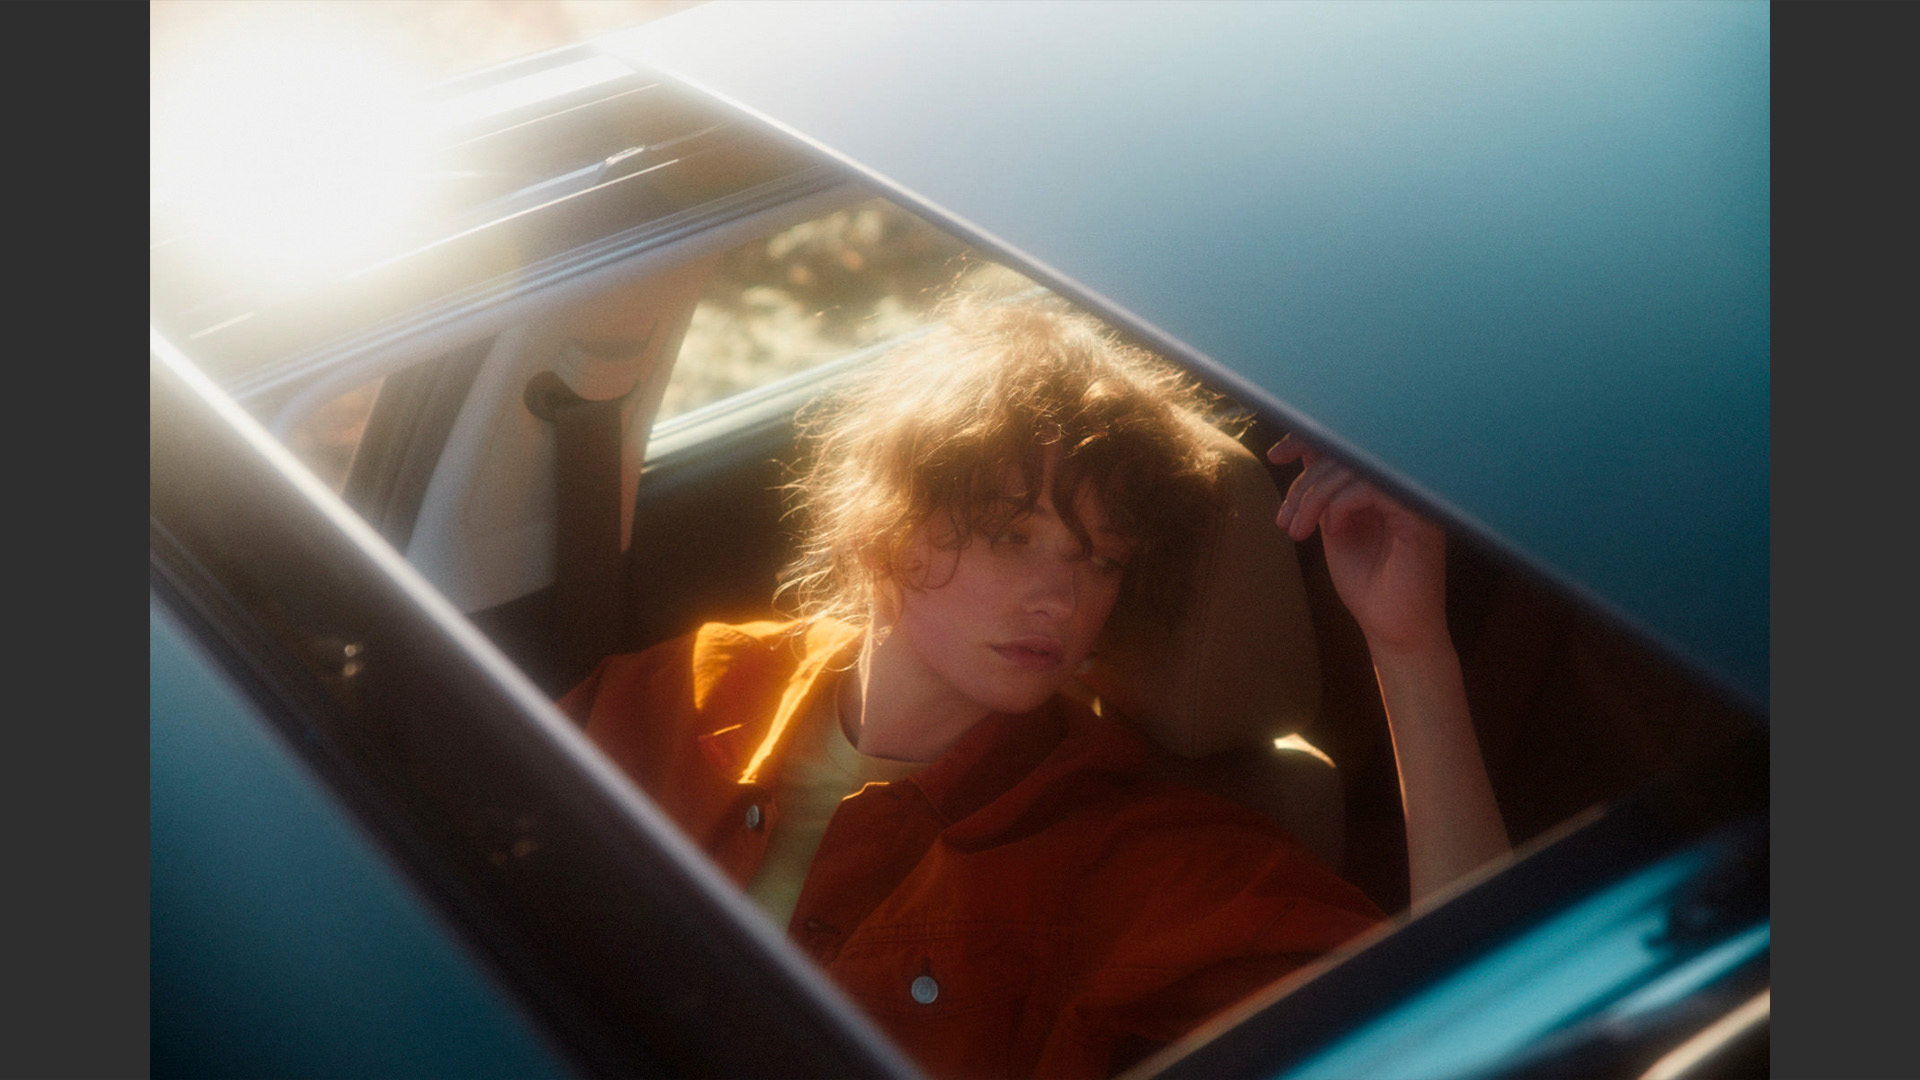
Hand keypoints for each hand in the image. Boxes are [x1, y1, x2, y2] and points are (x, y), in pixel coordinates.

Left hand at [1268, 434, 1447, 654]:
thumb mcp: (1335, 527)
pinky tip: (1332, 530)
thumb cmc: (1368, 584)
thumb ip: (1325, 491)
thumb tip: (1304, 450)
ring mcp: (1416, 498)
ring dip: (1314, 497)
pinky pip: (1371, 488)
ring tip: (1297, 530)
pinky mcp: (1420, 517)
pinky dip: (1340, 504)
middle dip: (1304, 484)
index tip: (1276, 455)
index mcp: (1388, 485)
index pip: (1350, 442)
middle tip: (1285, 520)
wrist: (1393, 630)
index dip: (1309, 439)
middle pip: (1346, 454)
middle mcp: (1406, 486)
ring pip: (1354, 468)